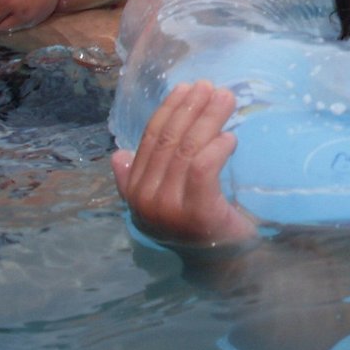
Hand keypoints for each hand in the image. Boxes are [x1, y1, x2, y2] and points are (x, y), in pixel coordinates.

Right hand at [111, 81, 257, 246]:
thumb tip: (119, 155)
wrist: (224, 263)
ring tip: (226, 99)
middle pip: (170, 140)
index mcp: (135, 192)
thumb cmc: (198, 224)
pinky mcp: (197, 213)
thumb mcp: (168, 198)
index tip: (188, 88)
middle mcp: (146, 201)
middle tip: (211, 87)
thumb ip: (142, 178)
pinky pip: (203, 168)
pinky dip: (216, 147)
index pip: (151, 139)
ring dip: (209, 118)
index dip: (170, 109)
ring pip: (187, 149)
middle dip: (192, 107)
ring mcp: (169, 209)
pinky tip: (230, 137)